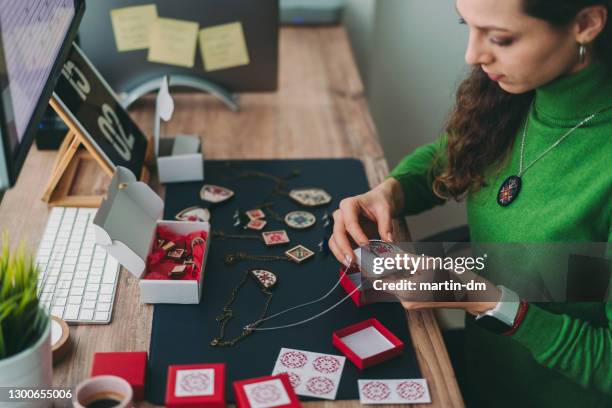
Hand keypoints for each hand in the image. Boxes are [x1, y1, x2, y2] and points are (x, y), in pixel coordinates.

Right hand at [329, 178, 404, 266]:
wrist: (377, 202)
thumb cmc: (378, 203)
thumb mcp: (385, 210)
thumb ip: (386, 226)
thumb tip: (389, 242)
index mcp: (349, 205)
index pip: (350, 222)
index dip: (357, 235)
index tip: (366, 246)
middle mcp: (340, 215)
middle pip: (337, 233)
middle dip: (344, 248)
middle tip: (353, 261)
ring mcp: (339, 226)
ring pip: (333, 241)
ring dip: (340, 255)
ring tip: (351, 265)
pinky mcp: (342, 236)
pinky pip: (337, 247)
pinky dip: (343, 256)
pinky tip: (352, 264)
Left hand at [373, 258, 501, 315]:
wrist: (471, 294)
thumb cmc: (452, 277)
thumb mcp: (425, 262)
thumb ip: (403, 259)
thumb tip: (387, 255)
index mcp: (405, 292)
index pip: (377, 282)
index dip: (370, 270)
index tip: (365, 259)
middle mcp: (406, 302)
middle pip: (386, 283)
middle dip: (384, 268)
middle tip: (383, 253)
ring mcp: (412, 304)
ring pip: (396, 285)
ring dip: (395, 272)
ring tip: (398, 259)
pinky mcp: (418, 303)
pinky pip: (405, 288)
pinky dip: (404, 278)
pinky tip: (410, 268)